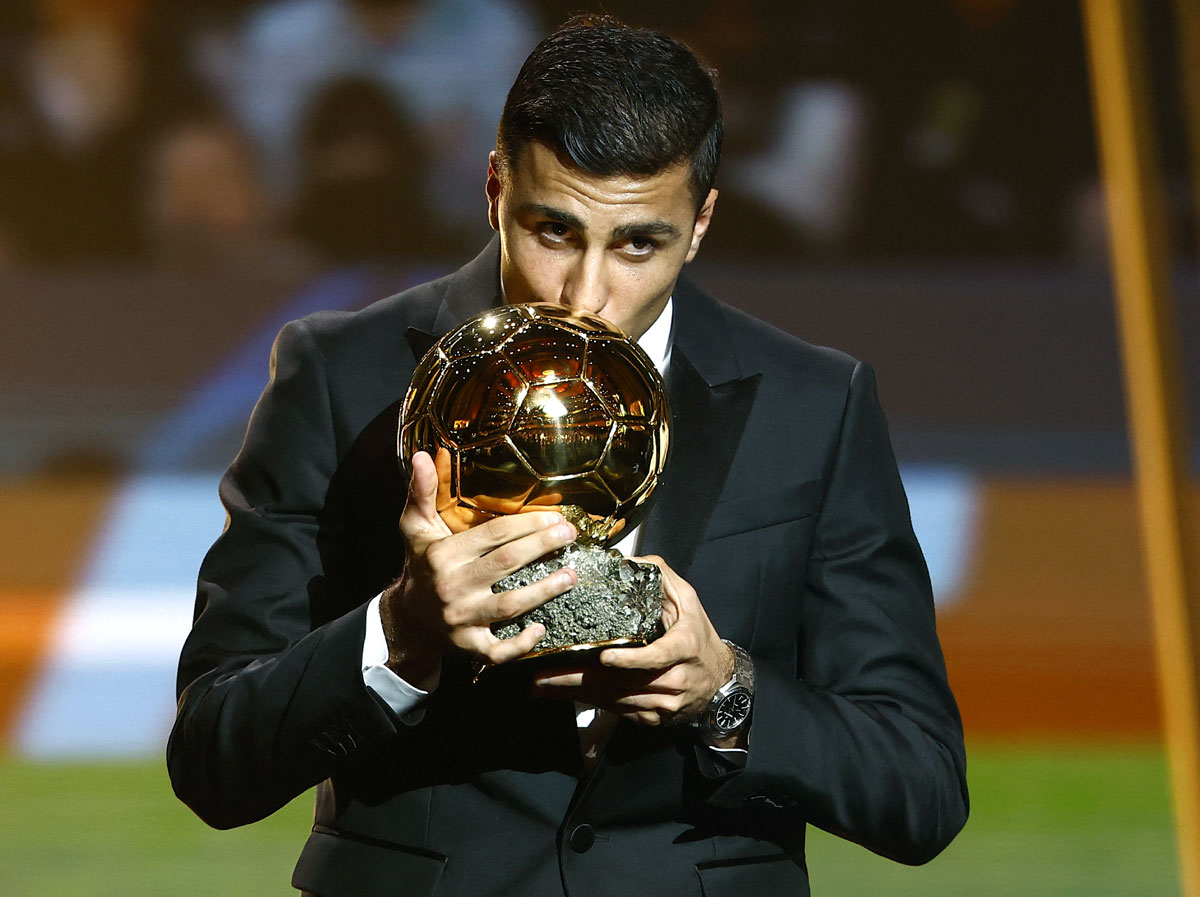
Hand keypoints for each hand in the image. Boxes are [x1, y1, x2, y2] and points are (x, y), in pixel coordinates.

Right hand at [381, 451, 577, 690]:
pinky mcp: (468, 646)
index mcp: (443, 555)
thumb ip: (422, 491)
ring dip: (544, 591)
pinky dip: (520, 643)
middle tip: (570, 536)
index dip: (528, 524)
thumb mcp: (415, 528)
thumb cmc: (421, 566)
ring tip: (572, 576)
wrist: (407, 617)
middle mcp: (452, 586)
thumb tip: (422, 454)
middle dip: (543, 547)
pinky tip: (542, 629)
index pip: (493, 535)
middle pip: (506, 564)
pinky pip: (498, 650)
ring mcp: (461, 619)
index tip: (555, 517)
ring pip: (509, 606)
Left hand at [530, 555, 734, 726]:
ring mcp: (663, 704)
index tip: (604, 657)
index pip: (656, 658)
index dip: (630, 660)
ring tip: (543, 685)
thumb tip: (628, 560)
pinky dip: (589, 703)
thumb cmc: (698, 636)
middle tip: (544, 676)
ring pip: (615, 701)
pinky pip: (618, 711)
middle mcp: (674, 680)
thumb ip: (661, 577)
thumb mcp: (689, 601)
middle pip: (623, 684)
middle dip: (580, 681)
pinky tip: (564, 695)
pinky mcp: (653, 718)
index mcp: (683, 647)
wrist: (721, 683)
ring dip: (576, 694)